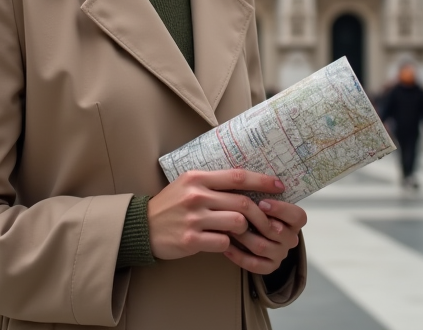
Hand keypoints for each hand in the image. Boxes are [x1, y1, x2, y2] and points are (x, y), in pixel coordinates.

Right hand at [147, 170, 285, 261]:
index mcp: (197, 178)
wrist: (142, 227)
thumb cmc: (171, 205)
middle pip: (242, 202)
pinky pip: (224, 243)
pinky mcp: (191, 240)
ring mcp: (194, 218)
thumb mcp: (188, 184)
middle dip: (261, 213)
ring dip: (245, 230)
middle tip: (269, 221)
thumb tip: (246, 183)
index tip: (279, 186)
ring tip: (242, 233)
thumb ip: (213, 182)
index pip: (238, 176)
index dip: (262, 181)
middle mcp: (196, 195)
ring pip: (237, 222)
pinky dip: (230, 245)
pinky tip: (225, 244)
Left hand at [224, 197, 307, 275]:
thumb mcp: (262, 198)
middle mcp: (290, 239)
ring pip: (262, 247)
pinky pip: (254, 265)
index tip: (261, 202)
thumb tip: (251, 177)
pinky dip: (238, 255)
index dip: (281, 209)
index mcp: (294, 221)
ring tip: (227, 226)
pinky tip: (226, 246)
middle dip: (256, 222)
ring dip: (243, 236)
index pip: (298, 216)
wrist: (251, 231)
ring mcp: (280, 254)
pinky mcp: (268, 267)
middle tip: (237, 213)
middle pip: (278, 232)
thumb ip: (261, 191)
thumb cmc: (255, 208)